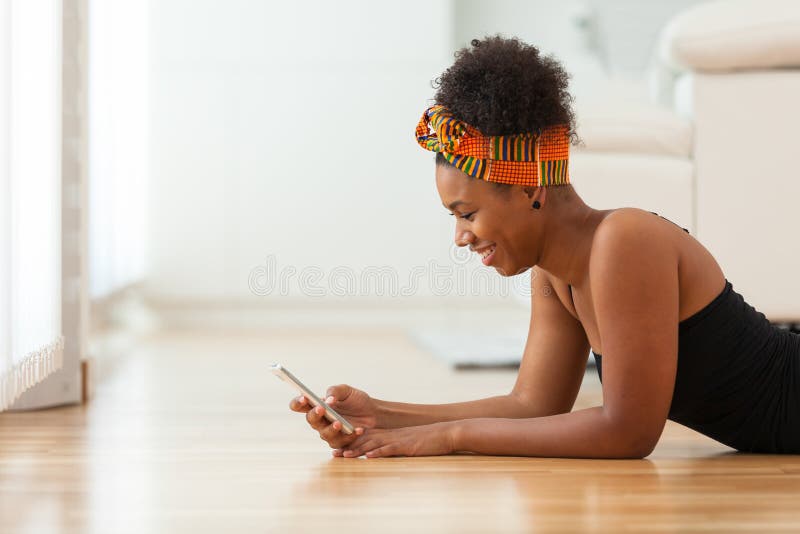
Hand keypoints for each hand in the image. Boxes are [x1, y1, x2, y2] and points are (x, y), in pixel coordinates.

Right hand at [289, 384, 377, 449]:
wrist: (374, 413)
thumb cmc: (357, 401)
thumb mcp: (346, 391)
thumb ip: (335, 391)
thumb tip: (327, 400)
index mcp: (317, 406)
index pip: (300, 406)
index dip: (298, 403)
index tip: (304, 398)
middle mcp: (320, 421)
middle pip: (311, 420)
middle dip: (315, 414)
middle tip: (322, 409)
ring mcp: (329, 433)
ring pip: (324, 434)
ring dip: (331, 429)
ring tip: (339, 423)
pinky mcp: (341, 443)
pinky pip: (341, 443)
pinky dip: (350, 436)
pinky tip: (358, 430)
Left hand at [335, 422, 455, 458]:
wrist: (445, 433)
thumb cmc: (428, 441)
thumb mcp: (408, 444)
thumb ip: (395, 448)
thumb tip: (382, 455)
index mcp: (390, 436)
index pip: (367, 438)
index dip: (352, 444)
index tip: (338, 450)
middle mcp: (391, 436)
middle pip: (366, 440)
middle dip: (349, 447)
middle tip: (334, 454)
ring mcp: (398, 440)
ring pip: (374, 444)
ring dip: (359, 450)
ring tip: (345, 455)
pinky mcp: (407, 446)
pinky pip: (390, 449)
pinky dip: (379, 452)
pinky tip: (369, 456)